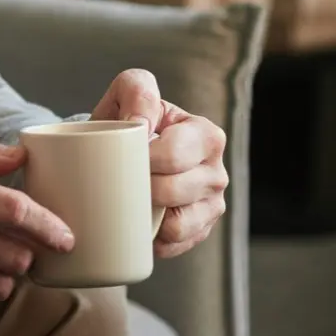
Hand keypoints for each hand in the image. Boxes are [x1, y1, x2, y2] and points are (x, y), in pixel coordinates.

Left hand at [91, 69, 228, 258]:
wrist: (122, 151)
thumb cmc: (128, 119)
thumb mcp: (128, 92)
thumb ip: (136, 91)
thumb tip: (140, 125)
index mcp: (206, 134)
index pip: (173, 155)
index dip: (142, 159)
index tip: (121, 154)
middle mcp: (216, 171)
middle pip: (173, 190)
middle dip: (139, 186)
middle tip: (119, 177)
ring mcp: (212, 205)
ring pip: (176, 224)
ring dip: (146, 215)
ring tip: (130, 197)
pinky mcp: (200, 231)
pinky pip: (173, 244)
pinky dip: (152, 237)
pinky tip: (141, 221)